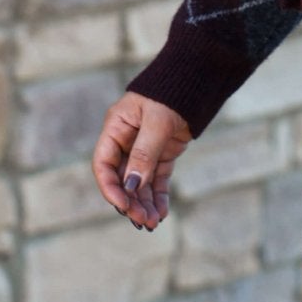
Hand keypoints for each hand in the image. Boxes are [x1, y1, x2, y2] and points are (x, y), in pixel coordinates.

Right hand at [90, 91, 191, 231]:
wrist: (198, 78)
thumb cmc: (172, 93)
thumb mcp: (157, 122)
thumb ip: (144, 153)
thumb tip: (131, 186)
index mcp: (116, 127)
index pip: (104, 164)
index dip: (110, 187)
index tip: (122, 206)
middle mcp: (126, 140)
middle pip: (122, 178)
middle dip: (131, 201)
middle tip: (143, 221)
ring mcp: (144, 148)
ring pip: (140, 183)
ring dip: (144, 204)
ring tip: (153, 223)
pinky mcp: (163, 154)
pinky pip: (157, 180)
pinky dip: (158, 196)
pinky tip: (162, 213)